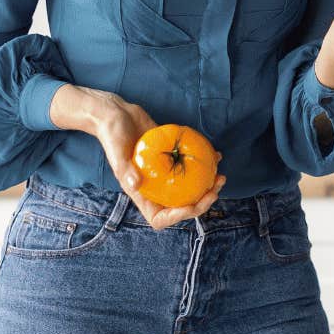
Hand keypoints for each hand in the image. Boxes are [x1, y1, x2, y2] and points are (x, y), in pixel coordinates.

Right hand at [50, 85, 224, 230]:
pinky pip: (191, 165)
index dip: (177, 218)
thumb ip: (125, 169)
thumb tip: (136, 185)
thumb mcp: (116, 152)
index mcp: (141, 193)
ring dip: (208, 185)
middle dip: (202, 202)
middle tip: (217, 186)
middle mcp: (155, 187)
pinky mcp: (172, 157)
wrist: (115, 114)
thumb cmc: (112, 135)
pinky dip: (205, 162)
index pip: (159, 218)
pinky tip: (216, 153)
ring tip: (221, 174)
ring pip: (190, 188)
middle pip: (181, 206)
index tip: (192, 205)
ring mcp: (165, 174)